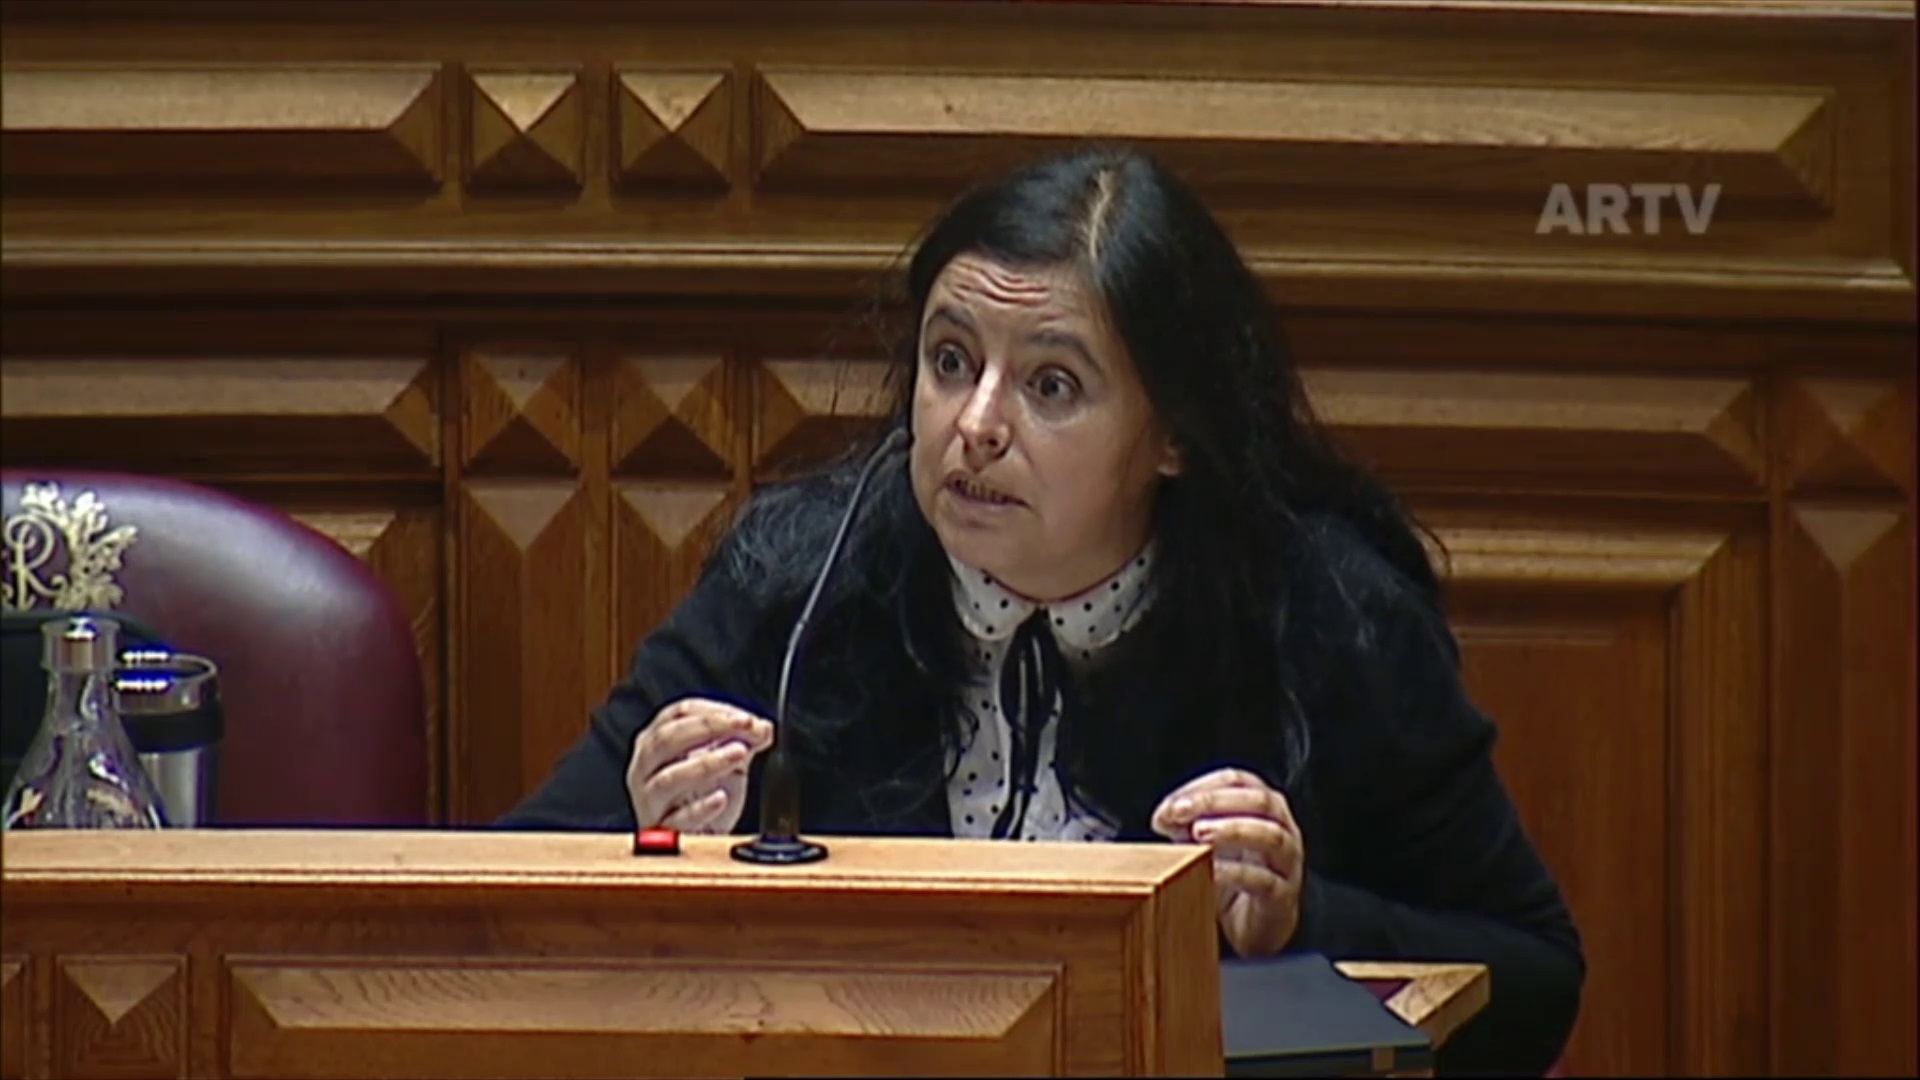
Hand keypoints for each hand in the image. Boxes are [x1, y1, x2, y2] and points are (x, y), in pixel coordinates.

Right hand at [627, 698, 773, 832]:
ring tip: (740, 753)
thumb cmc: (702, 794)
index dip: (714, 712)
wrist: (698, 836)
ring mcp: (650, 799)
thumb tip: (762, 728)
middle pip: (667, 738)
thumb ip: (743, 739)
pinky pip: (678, 818)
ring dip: (707, 763)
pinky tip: (721, 798)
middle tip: (744, 727)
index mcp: (656, 741)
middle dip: (709, 728)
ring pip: (670, 778)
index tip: (745, 718)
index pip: (678, 714)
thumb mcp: (724, 760)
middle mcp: (644, 767)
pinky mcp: (662, 830)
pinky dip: (700, 808)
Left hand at [1152, 767, 1304, 956]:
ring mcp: (1287, 862)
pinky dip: (1234, 872)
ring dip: (1231, 830)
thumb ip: (1186, 824)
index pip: (1238, 781)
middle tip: (1180, 812)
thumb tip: (1164, 815)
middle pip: (1259, 801)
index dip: (1203, 787)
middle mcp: (1282, 828)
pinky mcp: (1282, 896)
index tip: (1172, 805)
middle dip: (1215, 802)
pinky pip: (1263, 879)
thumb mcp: (1205, 843)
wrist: (1255, 926)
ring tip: (1197, 835)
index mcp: (1263, 808)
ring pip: (1270, 835)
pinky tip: (1209, 872)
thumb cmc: (1233, 876)